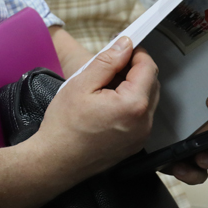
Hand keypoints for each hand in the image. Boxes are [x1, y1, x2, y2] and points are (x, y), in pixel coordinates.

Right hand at [36, 37, 159, 180]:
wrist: (55, 162)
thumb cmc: (64, 126)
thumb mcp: (81, 83)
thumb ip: (107, 61)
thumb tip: (125, 45)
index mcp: (133, 105)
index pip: (148, 67)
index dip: (136, 53)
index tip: (122, 48)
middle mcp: (144, 123)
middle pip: (151, 83)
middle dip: (135, 70)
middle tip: (110, 66)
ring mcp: (141, 137)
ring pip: (148, 100)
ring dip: (133, 87)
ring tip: (105, 86)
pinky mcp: (134, 145)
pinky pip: (141, 117)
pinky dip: (130, 104)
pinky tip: (107, 103)